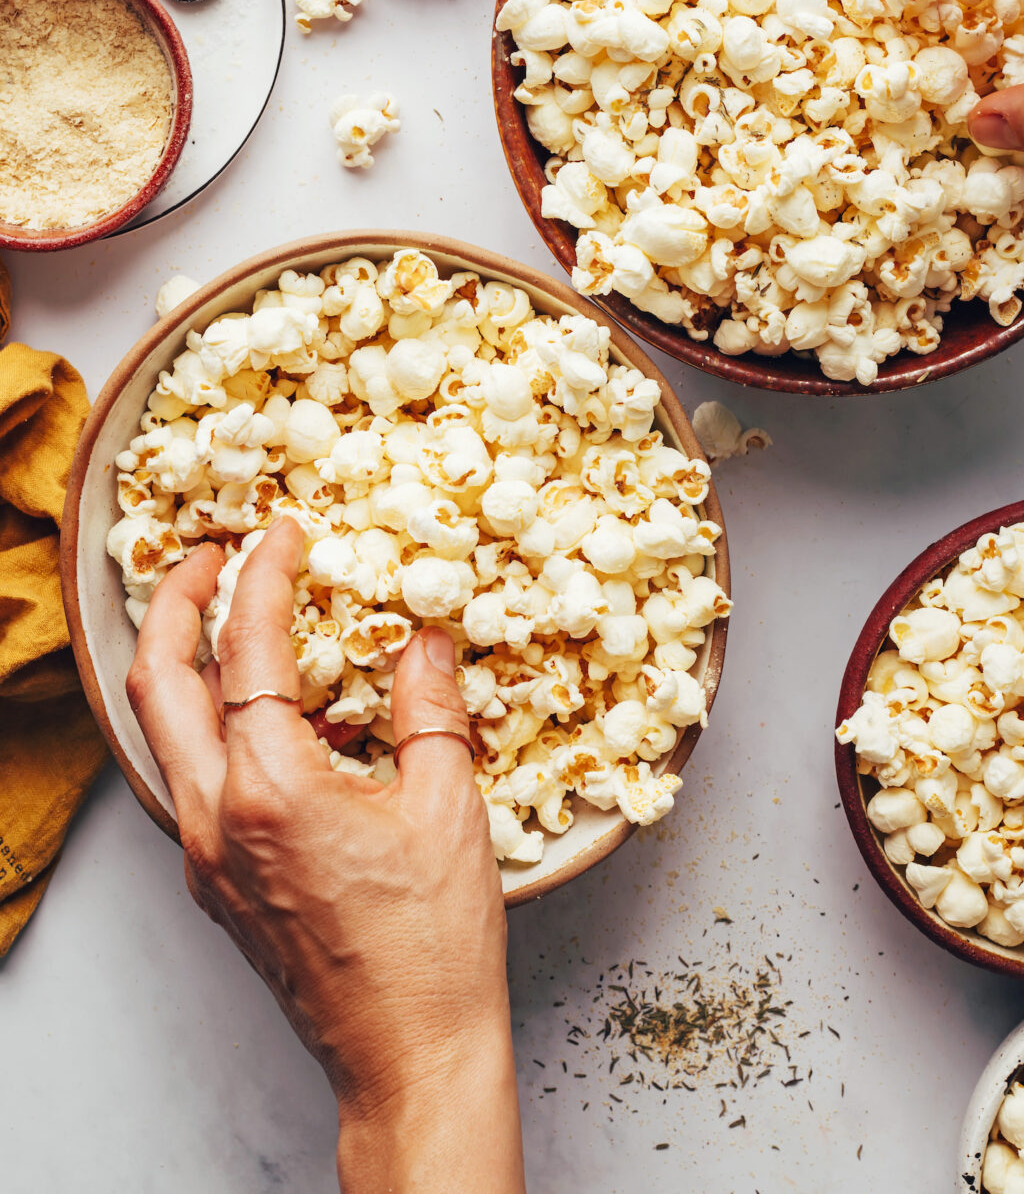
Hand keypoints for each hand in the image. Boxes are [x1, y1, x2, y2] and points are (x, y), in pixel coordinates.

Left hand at [125, 518, 524, 1193]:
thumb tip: (424, 640)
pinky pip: (186, 777)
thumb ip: (430, 707)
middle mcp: (217, 817)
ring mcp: (205, 853)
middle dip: (173, 601)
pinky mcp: (214, 880)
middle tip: (207, 552)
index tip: (283, 534)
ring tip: (217, 617)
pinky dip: (204, 721)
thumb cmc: (434, 944)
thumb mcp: (448, 805)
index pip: (249, 651)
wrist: (407, 1053)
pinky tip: (256, 712)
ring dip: (176, 662)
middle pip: (157, 682)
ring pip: (159, 731)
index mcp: (272, 789)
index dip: (263, 577)